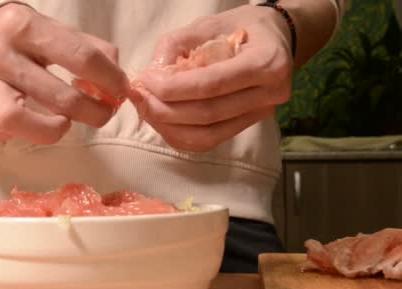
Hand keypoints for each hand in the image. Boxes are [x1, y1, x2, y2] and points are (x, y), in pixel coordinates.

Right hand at [0, 3, 128, 144]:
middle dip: (94, 112)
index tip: (121, 90)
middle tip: (103, 113)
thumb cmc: (24, 36)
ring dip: (50, 130)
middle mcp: (2, 55)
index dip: (111, 79)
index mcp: (27, 27)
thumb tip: (117, 77)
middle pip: (59, 97)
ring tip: (64, 124)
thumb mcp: (55, 28)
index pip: (82, 58)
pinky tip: (23, 131)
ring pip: (14, 119)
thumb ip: (90, 47)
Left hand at [131, 5, 293, 151]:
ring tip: (146, 108)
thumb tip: (151, 76)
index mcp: (267, 62)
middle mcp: (270, 93)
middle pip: (208, 114)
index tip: (146, 81)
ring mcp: (260, 114)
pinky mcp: (246, 126)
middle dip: (166, 109)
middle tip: (139, 96)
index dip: (174, 87)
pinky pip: (209, 141)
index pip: (212, 83)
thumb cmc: (239, 27)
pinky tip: (161, 120)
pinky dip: (179, 134)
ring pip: (207, 135)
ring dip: (169, 126)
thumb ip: (177, 45)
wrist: (273, 40)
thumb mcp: (208, 23)